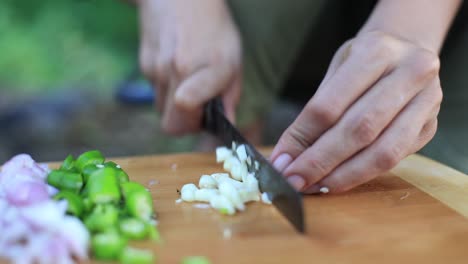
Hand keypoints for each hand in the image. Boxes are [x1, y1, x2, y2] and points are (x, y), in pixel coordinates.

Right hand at [138, 0, 241, 134]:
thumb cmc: (213, 30)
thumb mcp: (233, 59)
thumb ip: (230, 95)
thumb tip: (228, 124)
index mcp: (208, 66)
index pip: (187, 102)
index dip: (191, 119)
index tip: (201, 118)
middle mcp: (178, 68)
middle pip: (172, 124)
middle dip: (186, 124)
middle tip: (200, 109)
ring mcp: (157, 68)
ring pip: (162, 110)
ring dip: (175, 106)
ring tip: (189, 81)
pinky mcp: (144, 65)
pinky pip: (155, 92)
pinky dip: (166, 89)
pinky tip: (176, 68)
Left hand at [271, 31, 441, 192]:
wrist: (408, 48)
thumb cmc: (364, 59)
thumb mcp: (337, 69)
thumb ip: (316, 111)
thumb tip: (286, 157)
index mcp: (377, 51)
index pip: (329, 105)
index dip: (302, 138)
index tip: (281, 162)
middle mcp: (410, 73)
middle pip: (357, 131)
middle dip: (320, 162)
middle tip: (294, 181)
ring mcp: (427, 101)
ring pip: (382, 152)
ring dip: (343, 176)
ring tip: (314, 186)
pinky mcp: (431, 126)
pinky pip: (395, 159)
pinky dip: (362, 174)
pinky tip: (338, 180)